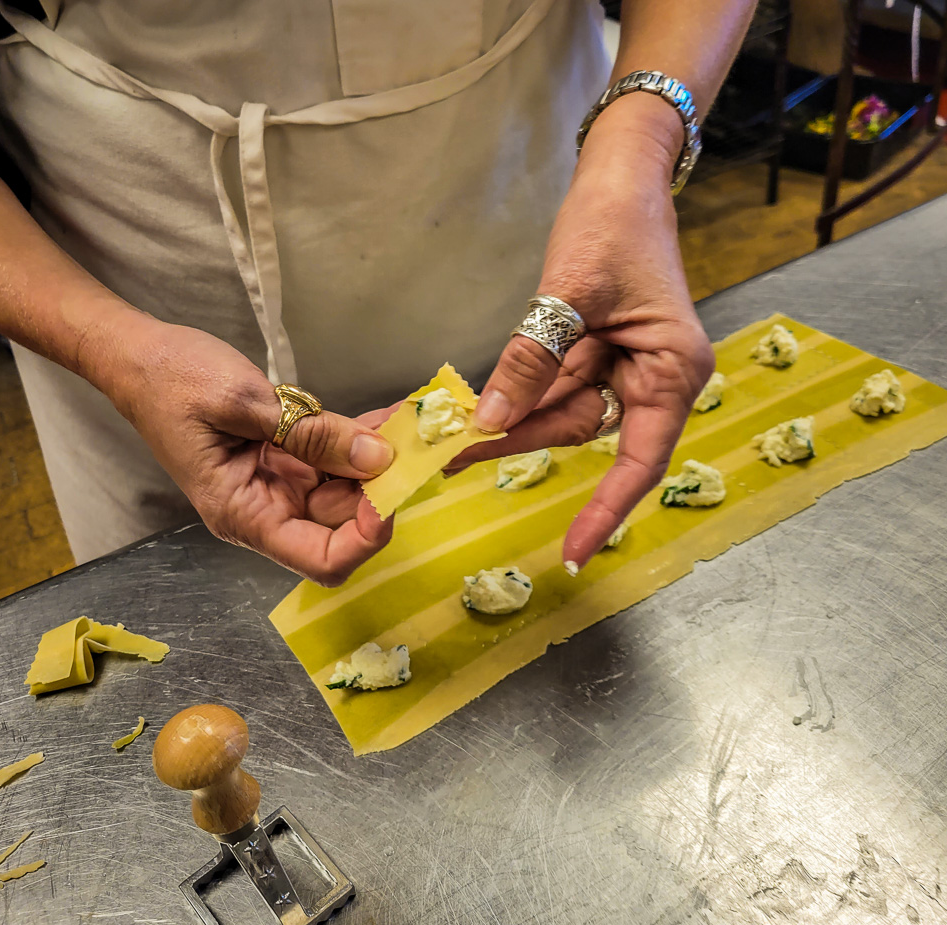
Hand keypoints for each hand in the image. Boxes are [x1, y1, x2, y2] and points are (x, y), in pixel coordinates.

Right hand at [86, 317, 395, 585]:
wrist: (141, 356)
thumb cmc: (174, 381)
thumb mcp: (246, 405)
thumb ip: (314, 435)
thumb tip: (379, 460)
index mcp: (245, 514)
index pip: (321, 560)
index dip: (363, 540)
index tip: (389, 495)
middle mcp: (268, 508)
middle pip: (342, 522)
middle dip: (381, 488)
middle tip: (416, 445)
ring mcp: (280, 482)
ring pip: (347, 488)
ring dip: (380, 460)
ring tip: (410, 424)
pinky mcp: (288, 456)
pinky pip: (336, 457)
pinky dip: (363, 438)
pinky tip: (390, 416)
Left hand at [469, 97, 714, 570]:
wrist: (622, 176)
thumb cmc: (615, 222)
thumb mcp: (570, 291)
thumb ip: (533, 358)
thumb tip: (489, 421)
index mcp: (671, 370)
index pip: (641, 459)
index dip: (608, 509)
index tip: (575, 550)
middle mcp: (653, 379)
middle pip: (586, 434)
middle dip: (522, 445)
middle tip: (456, 459)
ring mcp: (624, 369)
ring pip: (563, 414)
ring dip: (511, 423)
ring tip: (451, 435)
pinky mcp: (598, 356)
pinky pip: (555, 388)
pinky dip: (519, 397)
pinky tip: (479, 409)